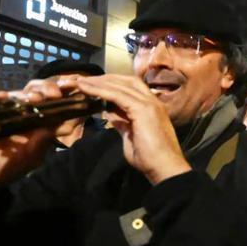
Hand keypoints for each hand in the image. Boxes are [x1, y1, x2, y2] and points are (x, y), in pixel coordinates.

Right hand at [0, 87, 59, 185]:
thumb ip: (45, 142)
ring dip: (28, 94)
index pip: (54, 102)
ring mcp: (3, 110)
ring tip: (35, 98)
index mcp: (38, 121)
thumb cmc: (7, 167)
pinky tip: (3, 97)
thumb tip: (67, 126)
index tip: (75, 93)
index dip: (65, 95)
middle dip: (48, 89)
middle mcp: (22, 112)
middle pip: (37, 92)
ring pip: (17, 94)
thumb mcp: (29, 157)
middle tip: (56, 94)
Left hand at [76, 75, 190, 184]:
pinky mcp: (142, 109)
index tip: (94, 85)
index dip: (112, 84)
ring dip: (99, 82)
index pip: (131, 88)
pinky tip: (87, 89)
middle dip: (105, 78)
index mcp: (151, 107)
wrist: (164, 166)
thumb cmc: (150, 158)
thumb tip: (112, 115)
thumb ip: (123, 124)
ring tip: (81, 82)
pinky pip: (117, 95)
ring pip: (121, 86)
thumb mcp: (131, 137)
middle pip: (126, 81)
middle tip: (85, 79)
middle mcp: (152, 101)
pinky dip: (101, 90)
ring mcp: (149, 103)